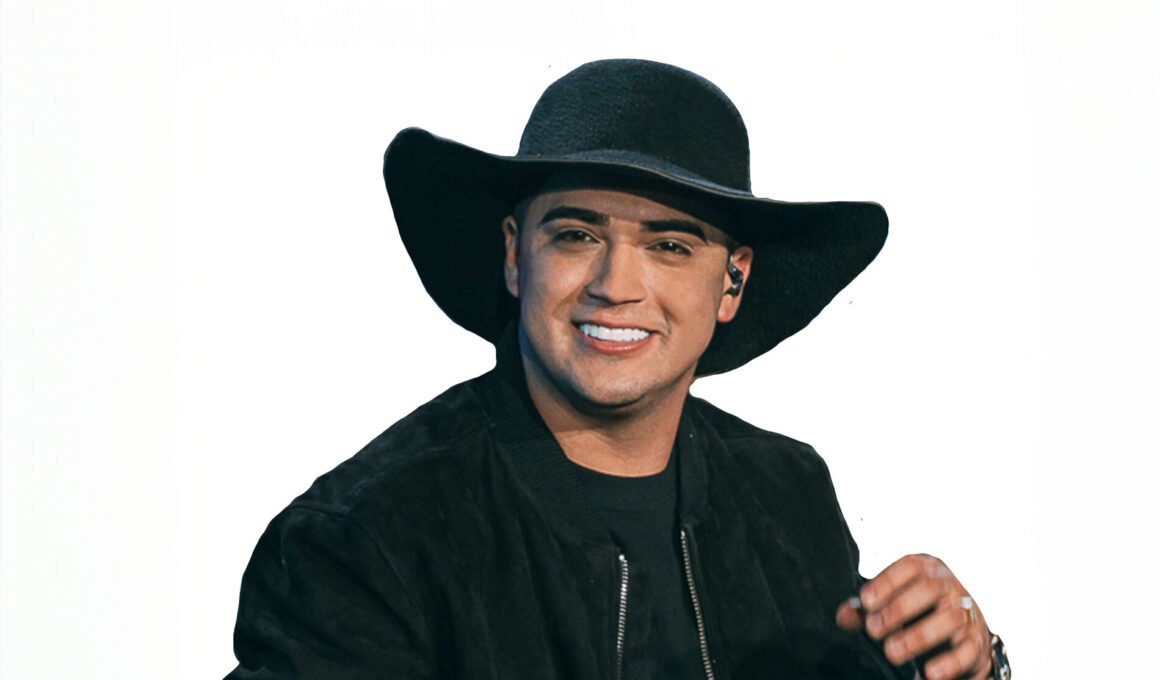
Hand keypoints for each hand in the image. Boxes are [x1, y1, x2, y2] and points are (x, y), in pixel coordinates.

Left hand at [835, 554, 991, 679]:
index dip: (887, 581)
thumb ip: (865, 610)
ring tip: (892, 652)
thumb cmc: (917, 613)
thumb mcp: (890, 605)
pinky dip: (948, 663)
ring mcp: (967, 612)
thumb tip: (843, 617)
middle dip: (899, 609)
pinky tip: (928, 674)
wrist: (961, 638)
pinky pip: (967, 650)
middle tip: (873, 630)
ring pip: (949, 618)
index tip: (865, 601)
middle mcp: (950, 586)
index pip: (910, 566)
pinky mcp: (977, 642)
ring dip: (919, 636)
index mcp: (928, 569)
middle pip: (930, 589)